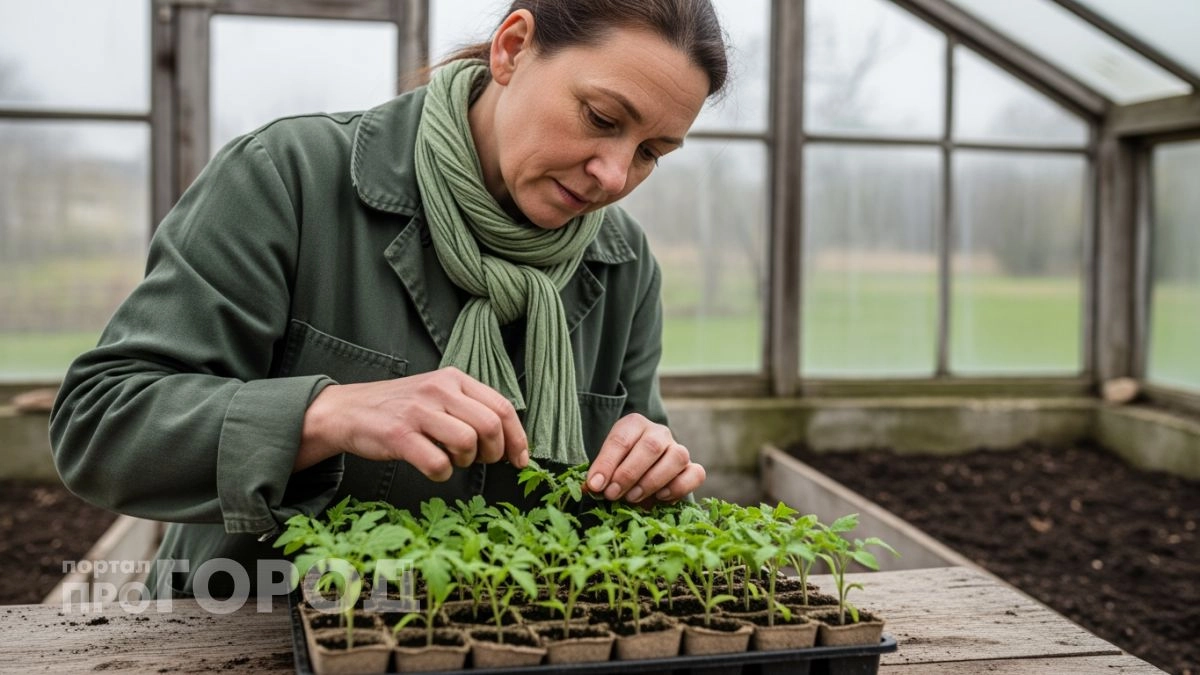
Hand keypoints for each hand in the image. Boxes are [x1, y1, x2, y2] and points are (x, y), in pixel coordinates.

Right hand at [295, 367, 528, 479]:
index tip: (520, 459)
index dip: (517, 437)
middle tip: (481, 461)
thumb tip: (508, 440)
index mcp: (454, 379)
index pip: (502, 406)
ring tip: (453, 459)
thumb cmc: (400, 409)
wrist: (348, 410)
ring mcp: (418, 411)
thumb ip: (470, 408)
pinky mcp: (398, 435)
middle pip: (490, 425)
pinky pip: (437, 463)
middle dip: (493, 452)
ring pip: (467, 442)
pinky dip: (442, 473)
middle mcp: (439, 390)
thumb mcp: (437, 395)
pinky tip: (433, 467)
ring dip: (467, 461)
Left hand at [585, 413, 704, 504]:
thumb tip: (591, 487)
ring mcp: (678, 448)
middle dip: (629, 474)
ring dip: (652, 481)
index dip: (607, 463)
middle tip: (613, 494)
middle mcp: (659, 432)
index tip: (596, 485)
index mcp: (634, 424)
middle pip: (651, 446)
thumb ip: (599, 476)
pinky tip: (661, 498)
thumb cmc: (620, 468)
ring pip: (676, 458)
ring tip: (633, 498)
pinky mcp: (692, 467)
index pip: (621, 439)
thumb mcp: (606, 468)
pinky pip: (695, 474)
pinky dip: (679, 487)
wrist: (642, 474)